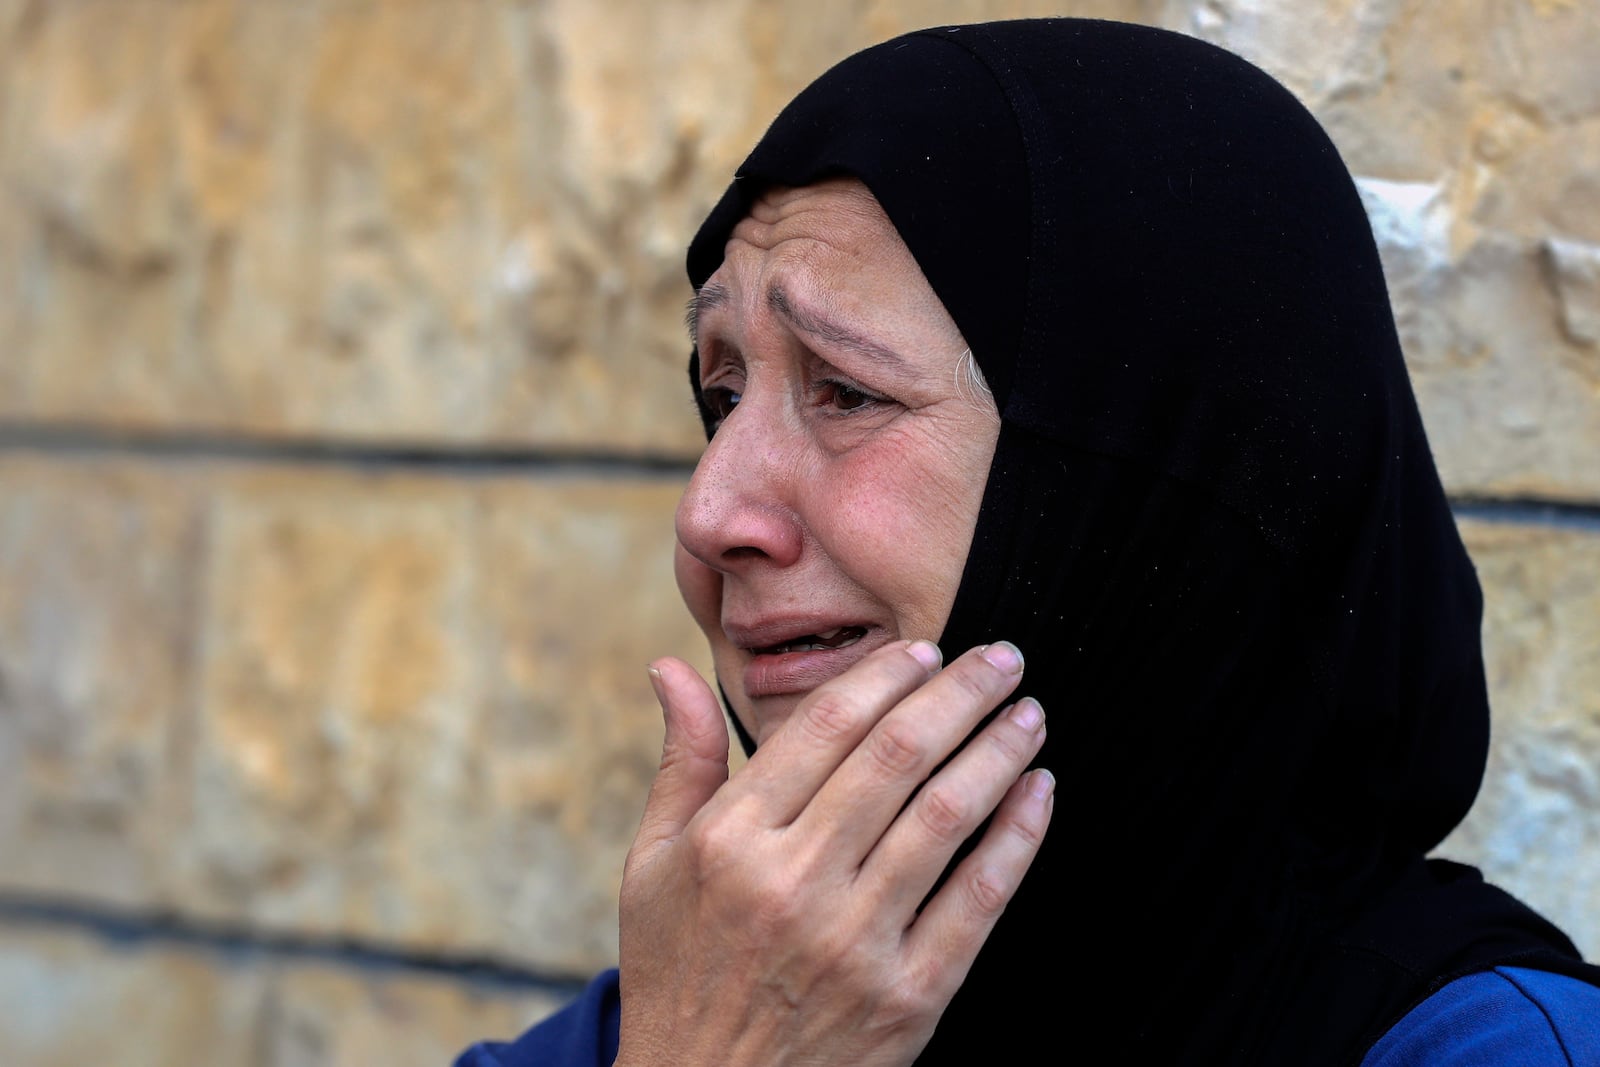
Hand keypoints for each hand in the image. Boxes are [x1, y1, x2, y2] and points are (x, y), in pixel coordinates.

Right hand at [615, 640, 1052, 1066]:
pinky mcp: (910, 998)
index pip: (826, 727)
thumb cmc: (679, 968)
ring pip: (948, 816)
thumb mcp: (653, 864)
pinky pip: (979, 900)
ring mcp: (856, 943)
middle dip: (962, 693)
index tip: (925, 650)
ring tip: (1028, 713)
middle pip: (898, 757)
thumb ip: (681, 761)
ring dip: (1000, 752)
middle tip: (1002, 658)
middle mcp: (794, 884)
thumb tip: (671, 668)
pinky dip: (1019, 837)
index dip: (886, 676)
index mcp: (732, 841)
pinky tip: (1039, 793)